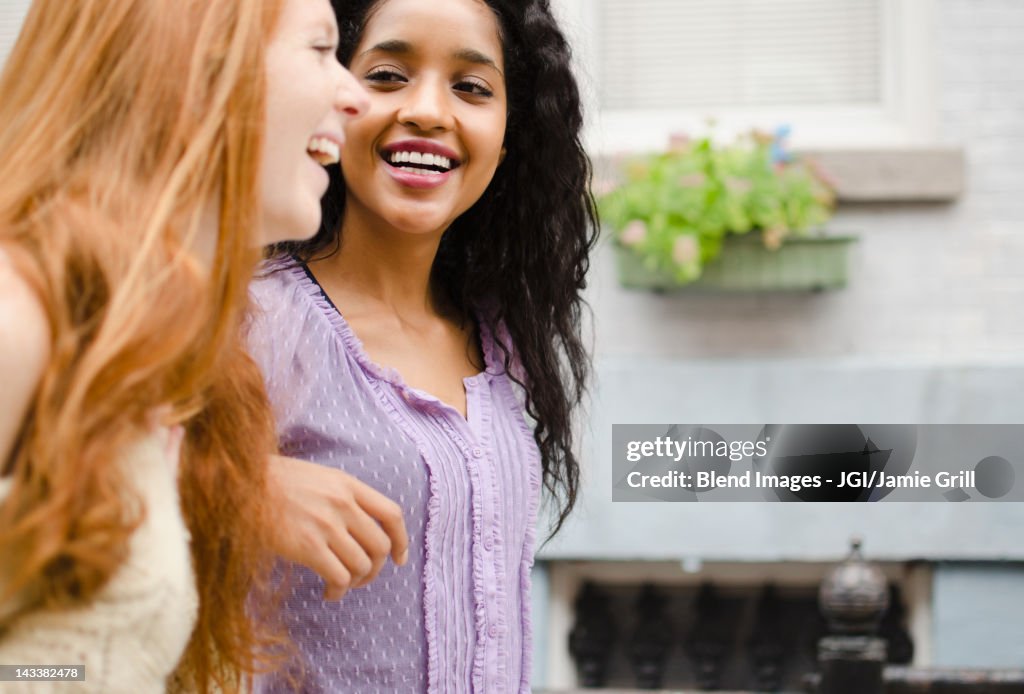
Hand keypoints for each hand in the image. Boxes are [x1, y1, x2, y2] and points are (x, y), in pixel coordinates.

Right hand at [266, 455, 408, 599]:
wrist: (239, 483)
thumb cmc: (274, 482)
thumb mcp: (318, 477)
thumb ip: (342, 496)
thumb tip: (361, 527)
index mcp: (347, 485)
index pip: (391, 514)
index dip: (401, 540)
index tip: (399, 558)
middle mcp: (343, 504)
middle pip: (380, 546)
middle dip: (376, 568)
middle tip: (361, 577)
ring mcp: (326, 525)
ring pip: (362, 565)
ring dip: (356, 582)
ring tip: (340, 585)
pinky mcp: (308, 547)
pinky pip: (340, 577)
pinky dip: (338, 590)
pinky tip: (328, 592)